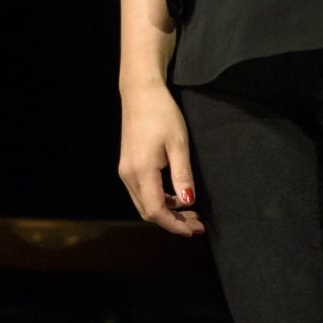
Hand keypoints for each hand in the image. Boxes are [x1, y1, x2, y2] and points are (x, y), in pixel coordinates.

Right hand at [117, 83, 204, 236]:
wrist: (140, 92)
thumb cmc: (162, 113)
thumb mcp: (179, 143)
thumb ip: (182, 175)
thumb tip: (188, 203)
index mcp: (141, 170)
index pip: (156, 210)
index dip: (175, 225)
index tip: (194, 230)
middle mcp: (128, 174)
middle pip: (148, 211)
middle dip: (173, 222)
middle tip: (197, 224)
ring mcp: (125, 170)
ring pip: (144, 203)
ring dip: (167, 212)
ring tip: (191, 213)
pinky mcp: (127, 166)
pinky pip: (142, 192)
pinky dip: (159, 200)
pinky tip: (176, 197)